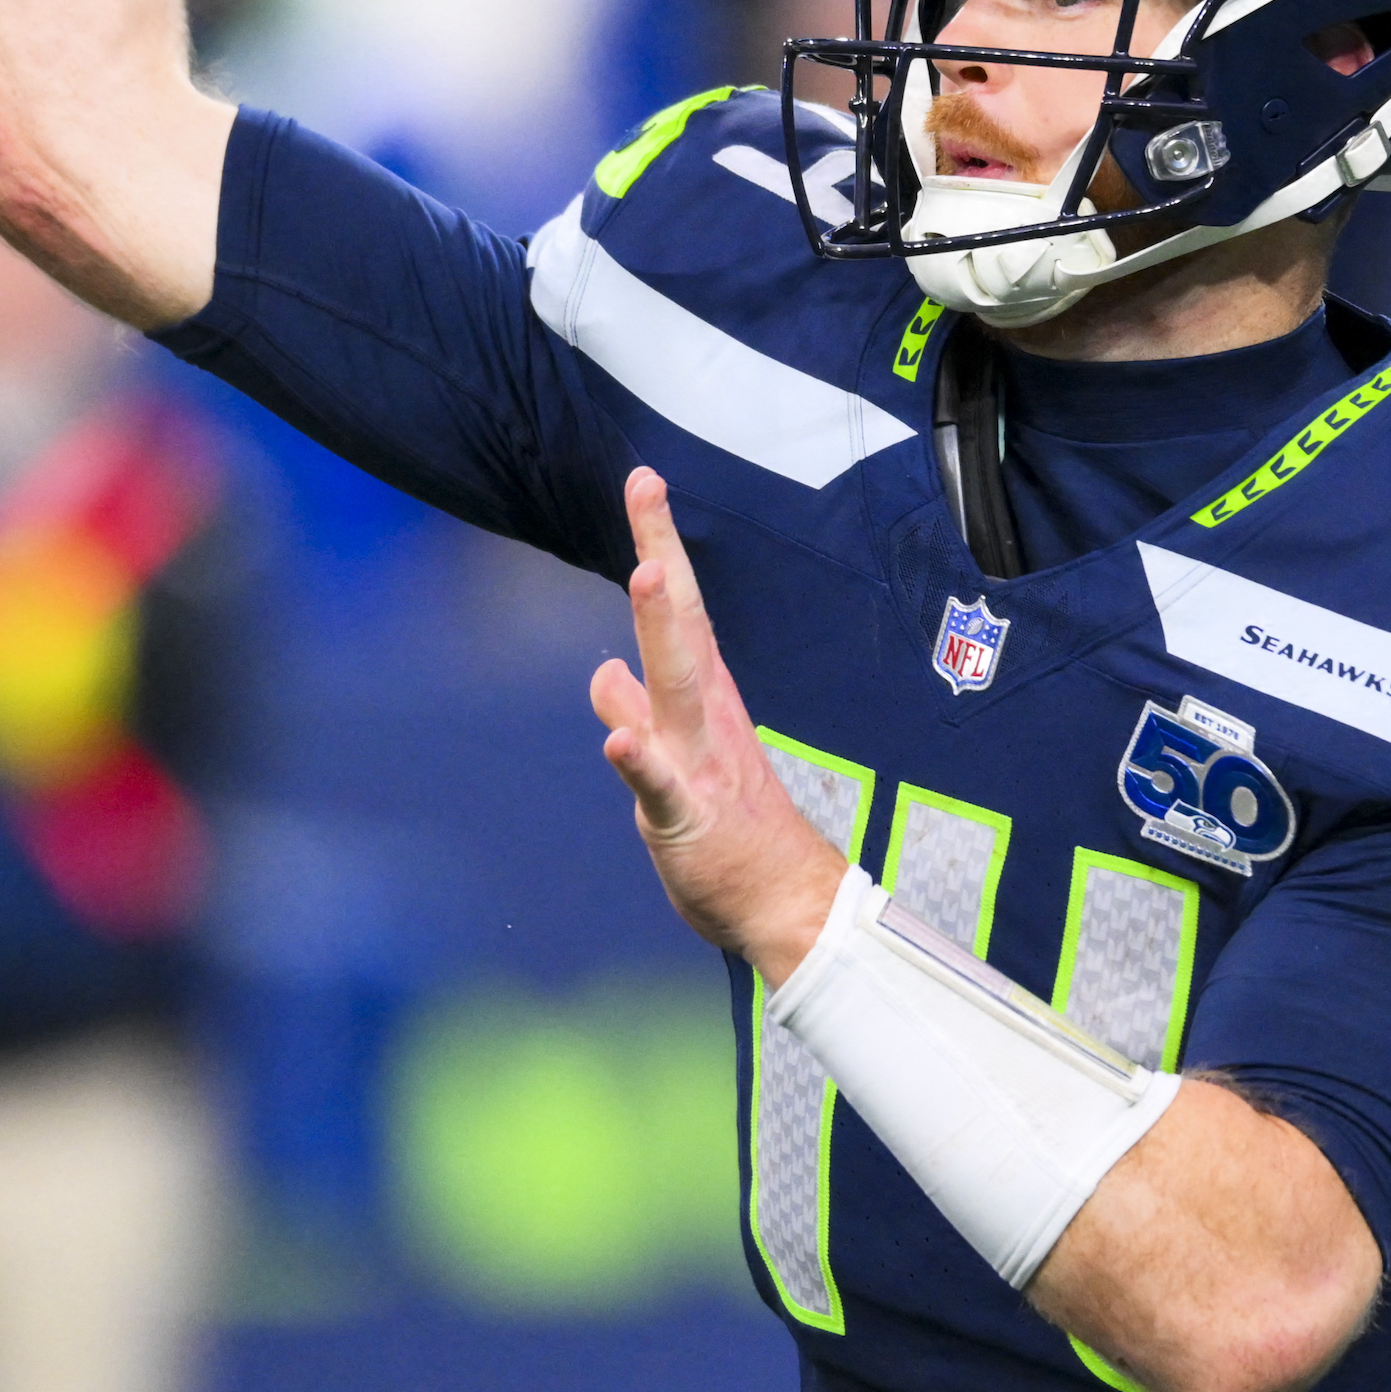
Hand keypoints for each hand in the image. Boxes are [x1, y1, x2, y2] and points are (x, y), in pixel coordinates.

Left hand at [591, 469, 847, 980]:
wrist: (786, 909)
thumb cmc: (732, 837)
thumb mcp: (674, 767)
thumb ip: (638, 717)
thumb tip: (604, 672)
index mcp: (703, 703)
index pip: (677, 611)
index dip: (658, 546)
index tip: (644, 482)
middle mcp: (704, 719)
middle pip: (679, 623)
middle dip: (661, 555)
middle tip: (646, 489)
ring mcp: (700, 764)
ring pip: (676, 687)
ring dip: (660, 631)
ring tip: (643, 574)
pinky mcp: (689, 819)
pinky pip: (662, 788)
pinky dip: (641, 762)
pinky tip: (618, 741)